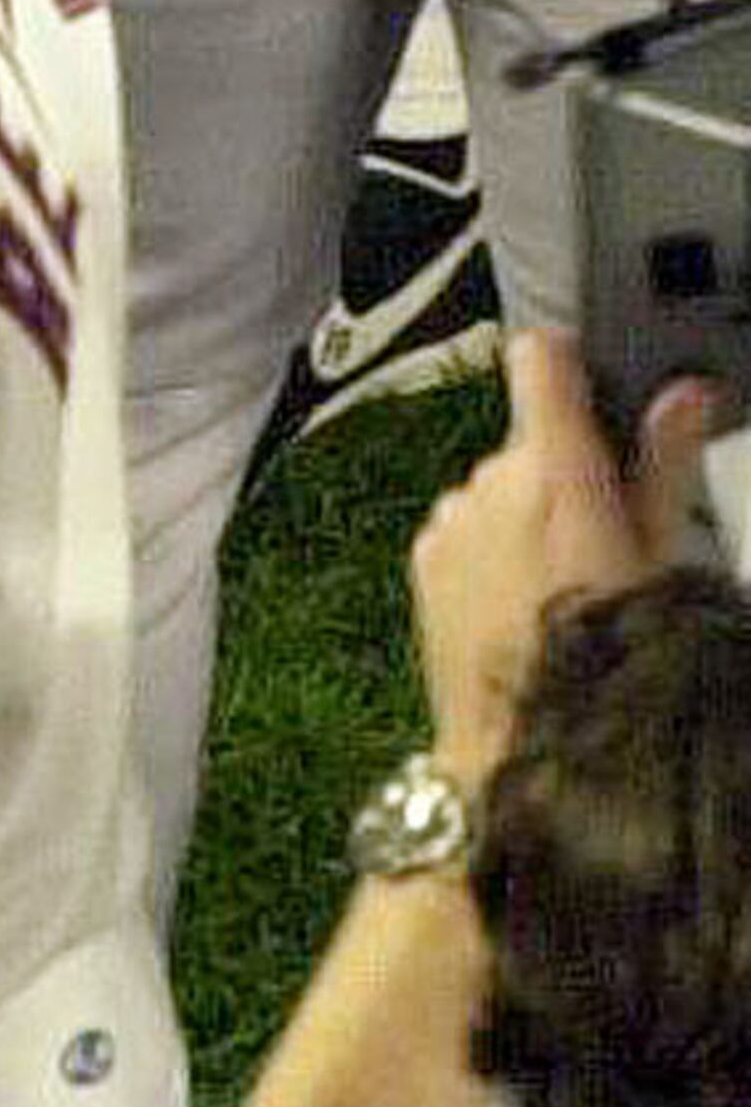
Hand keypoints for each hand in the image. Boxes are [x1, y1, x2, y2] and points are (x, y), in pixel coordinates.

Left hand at [409, 327, 719, 778]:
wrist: (528, 746)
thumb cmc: (611, 657)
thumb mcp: (662, 557)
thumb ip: (664, 463)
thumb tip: (684, 395)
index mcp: (555, 468)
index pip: (542, 360)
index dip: (566, 362)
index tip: (586, 378)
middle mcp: (490, 480)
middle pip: (528, 442)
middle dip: (563, 475)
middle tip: (605, 543)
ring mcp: (449, 518)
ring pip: (495, 491)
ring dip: (522, 519)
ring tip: (564, 591)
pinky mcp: (423, 557)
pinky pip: (462, 532)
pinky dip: (488, 553)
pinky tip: (522, 607)